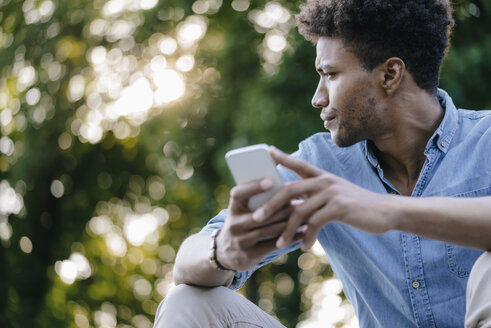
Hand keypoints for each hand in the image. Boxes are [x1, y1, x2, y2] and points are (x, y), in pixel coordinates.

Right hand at [216, 178, 298, 270]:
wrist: (226, 252)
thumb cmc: (242, 222)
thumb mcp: (242, 210)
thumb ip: (256, 199)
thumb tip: (283, 184)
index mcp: (233, 208)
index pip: (239, 194)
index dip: (253, 187)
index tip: (271, 181)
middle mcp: (234, 224)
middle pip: (262, 213)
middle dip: (284, 206)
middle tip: (303, 197)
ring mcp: (241, 241)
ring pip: (271, 229)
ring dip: (291, 221)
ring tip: (308, 213)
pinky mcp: (250, 255)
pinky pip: (275, 244)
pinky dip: (292, 237)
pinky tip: (305, 231)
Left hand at [252, 147, 395, 250]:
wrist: (385, 212)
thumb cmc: (357, 207)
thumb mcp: (335, 196)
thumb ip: (316, 198)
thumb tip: (293, 208)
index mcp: (322, 177)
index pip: (298, 164)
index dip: (282, 158)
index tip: (268, 152)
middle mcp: (324, 181)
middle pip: (289, 190)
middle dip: (270, 205)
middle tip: (256, 218)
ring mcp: (331, 193)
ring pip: (299, 211)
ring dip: (287, 230)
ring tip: (280, 244)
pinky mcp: (339, 207)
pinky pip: (315, 223)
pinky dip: (307, 237)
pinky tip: (305, 246)